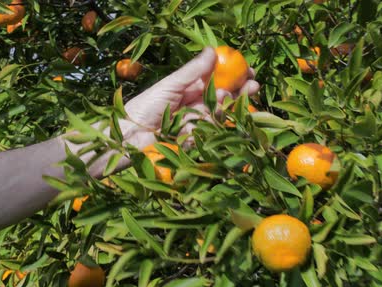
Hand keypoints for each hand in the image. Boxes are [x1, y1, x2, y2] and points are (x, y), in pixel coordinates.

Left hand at [123, 47, 259, 149]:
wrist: (128, 135)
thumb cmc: (144, 106)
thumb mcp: (170, 85)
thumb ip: (193, 71)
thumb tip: (213, 51)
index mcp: (188, 88)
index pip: (216, 79)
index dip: (234, 75)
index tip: (249, 70)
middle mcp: (194, 105)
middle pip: (222, 98)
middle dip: (239, 92)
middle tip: (253, 85)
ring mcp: (195, 123)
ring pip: (218, 114)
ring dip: (228, 106)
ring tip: (231, 96)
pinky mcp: (193, 140)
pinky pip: (207, 133)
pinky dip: (207, 127)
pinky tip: (204, 122)